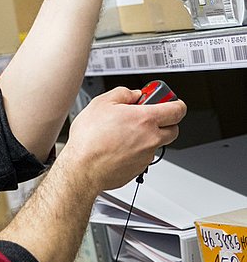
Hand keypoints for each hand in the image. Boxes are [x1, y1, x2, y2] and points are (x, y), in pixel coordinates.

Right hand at [63, 87, 186, 190]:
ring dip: (147, 137)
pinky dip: (135, 151)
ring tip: (123, 133)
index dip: (175, 103)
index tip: (168, 101)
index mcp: (145, 119)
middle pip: (173, 128)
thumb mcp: (101, 103)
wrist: (83, 168)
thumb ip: (122, 93)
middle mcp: (151, 138)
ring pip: (156, 143)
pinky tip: (117, 147)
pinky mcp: (139, 168)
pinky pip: (143, 156)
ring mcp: (146, 155)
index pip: (178, 109)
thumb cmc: (90, 139)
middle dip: (164, 121)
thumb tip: (132, 94)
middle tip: (147, 117)